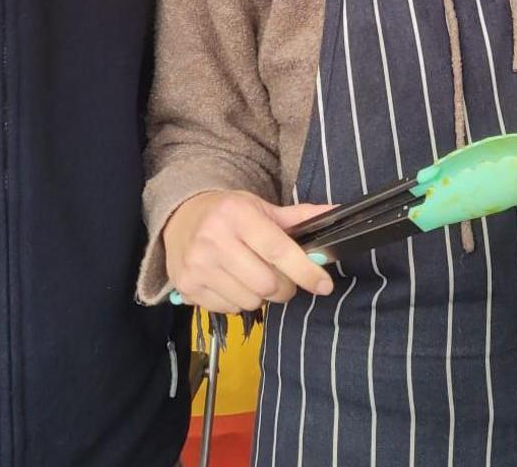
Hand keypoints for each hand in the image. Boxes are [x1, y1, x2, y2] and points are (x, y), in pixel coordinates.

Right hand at [164, 190, 335, 313]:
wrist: (180, 217)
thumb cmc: (228, 213)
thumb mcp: (261, 207)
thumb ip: (299, 217)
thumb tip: (336, 214)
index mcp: (237, 215)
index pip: (279, 251)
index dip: (306, 271)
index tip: (324, 285)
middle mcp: (214, 239)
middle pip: (267, 284)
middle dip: (284, 287)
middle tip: (282, 279)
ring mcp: (197, 266)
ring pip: (249, 301)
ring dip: (261, 296)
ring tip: (254, 277)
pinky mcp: (186, 286)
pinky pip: (229, 309)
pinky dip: (239, 301)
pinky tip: (232, 283)